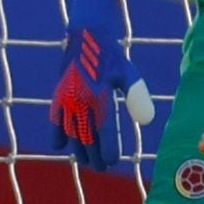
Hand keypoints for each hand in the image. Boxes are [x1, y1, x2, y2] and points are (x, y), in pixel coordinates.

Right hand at [49, 0, 152, 164]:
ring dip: (79, 149)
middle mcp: (79, 100)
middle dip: (94, 154)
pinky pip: (55, 120)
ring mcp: (66, 98)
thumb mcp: (128, 74)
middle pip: (86, 135)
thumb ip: (137, 96)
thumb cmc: (112, 56)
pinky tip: (61, 147)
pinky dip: (58, 133)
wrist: (86, 36)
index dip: (109, 147)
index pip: (105, 129)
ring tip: (87, 162)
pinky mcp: (58, 95)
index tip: (114, 161)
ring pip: (71, 131)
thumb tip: (147, 122)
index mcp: (98, 95)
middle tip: (103, 168)